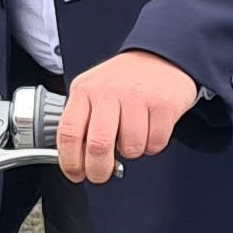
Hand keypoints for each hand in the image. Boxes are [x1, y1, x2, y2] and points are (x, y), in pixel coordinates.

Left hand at [57, 49, 201, 185]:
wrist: (160, 58)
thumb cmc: (123, 81)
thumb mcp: (92, 92)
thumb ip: (82, 122)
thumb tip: (76, 161)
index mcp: (85, 91)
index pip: (69, 132)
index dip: (70, 161)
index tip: (75, 174)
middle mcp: (109, 92)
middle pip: (98, 146)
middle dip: (99, 171)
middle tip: (101, 175)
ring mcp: (137, 97)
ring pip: (131, 148)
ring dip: (132, 152)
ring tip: (132, 134)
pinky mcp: (163, 104)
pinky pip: (156, 143)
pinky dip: (153, 144)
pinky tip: (150, 127)